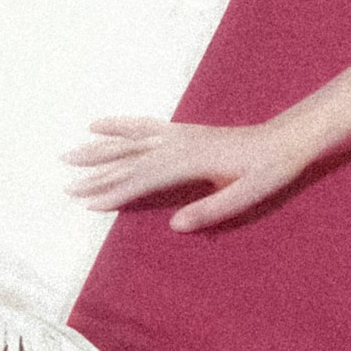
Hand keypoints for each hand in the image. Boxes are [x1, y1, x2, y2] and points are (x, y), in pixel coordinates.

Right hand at [62, 116, 306, 230]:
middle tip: (66, 187)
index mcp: (192, 161)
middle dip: (97, 175)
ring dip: (99, 149)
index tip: (89, 203)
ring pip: (130, 141)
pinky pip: (143, 126)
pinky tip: (98, 124)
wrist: (284, 140)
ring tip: (69, 155)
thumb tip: (175, 226)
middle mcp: (179, 144)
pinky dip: (119, 125)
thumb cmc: (268, 171)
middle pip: (130, 160)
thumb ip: (211, 210)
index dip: (116, 192)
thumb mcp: (246, 196)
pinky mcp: (182, 131)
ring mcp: (178, 135)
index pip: (145, 179)